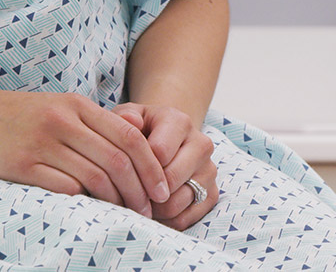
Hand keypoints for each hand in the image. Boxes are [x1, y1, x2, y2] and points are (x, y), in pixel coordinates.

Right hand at [0, 90, 172, 214]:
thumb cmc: (14, 116)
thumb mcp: (55, 107)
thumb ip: (90, 124)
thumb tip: (133, 154)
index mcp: (74, 105)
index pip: (129, 135)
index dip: (152, 165)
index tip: (162, 188)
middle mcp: (61, 120)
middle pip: (117, 159)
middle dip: (140, 189)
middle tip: (149, 210)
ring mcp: (41, 143)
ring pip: (94, 176)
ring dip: (116, 201)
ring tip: (124, 214)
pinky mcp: (21, 165)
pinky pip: (64, 188)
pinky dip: (83, 201)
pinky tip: (90, 209)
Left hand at [112, 103, 218, 230]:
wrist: (165, 137)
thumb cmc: (141, 128)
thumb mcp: (129, 116)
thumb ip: (125, 116)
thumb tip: (130, 120)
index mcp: (180, 122)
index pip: (159, 153)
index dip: (137, 167)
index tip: (123, 171)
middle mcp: (201, 144)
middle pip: (170, 180)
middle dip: (144, 190)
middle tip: (127, 192)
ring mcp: (209, 171)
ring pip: (177, 202)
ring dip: (152, 208)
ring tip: (137, 201)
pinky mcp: (212, 194)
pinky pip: (186, 219)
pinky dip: (164, 220)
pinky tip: (151, 210)